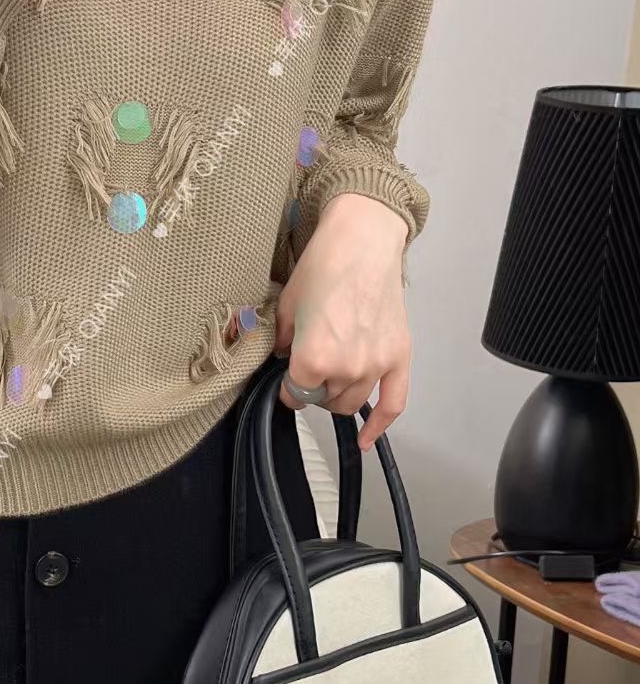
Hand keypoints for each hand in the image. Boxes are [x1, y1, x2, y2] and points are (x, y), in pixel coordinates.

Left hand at [273, 194, 411, 450]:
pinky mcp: (399, 357)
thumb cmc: (322, 267)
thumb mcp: (286, 306)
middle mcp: (346, 369)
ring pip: (352, 403)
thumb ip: (283, 342)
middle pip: (324, 400)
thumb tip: (285, 360)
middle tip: (310, 369)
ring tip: (332, 377)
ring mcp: (376, 365)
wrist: (362, 242)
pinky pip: (393, 404)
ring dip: (338, 396)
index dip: (287, 386)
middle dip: (313, 389)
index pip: (294, 393)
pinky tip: (367, 440)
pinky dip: (379, 426)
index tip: (286, 378)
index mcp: (313, 359)